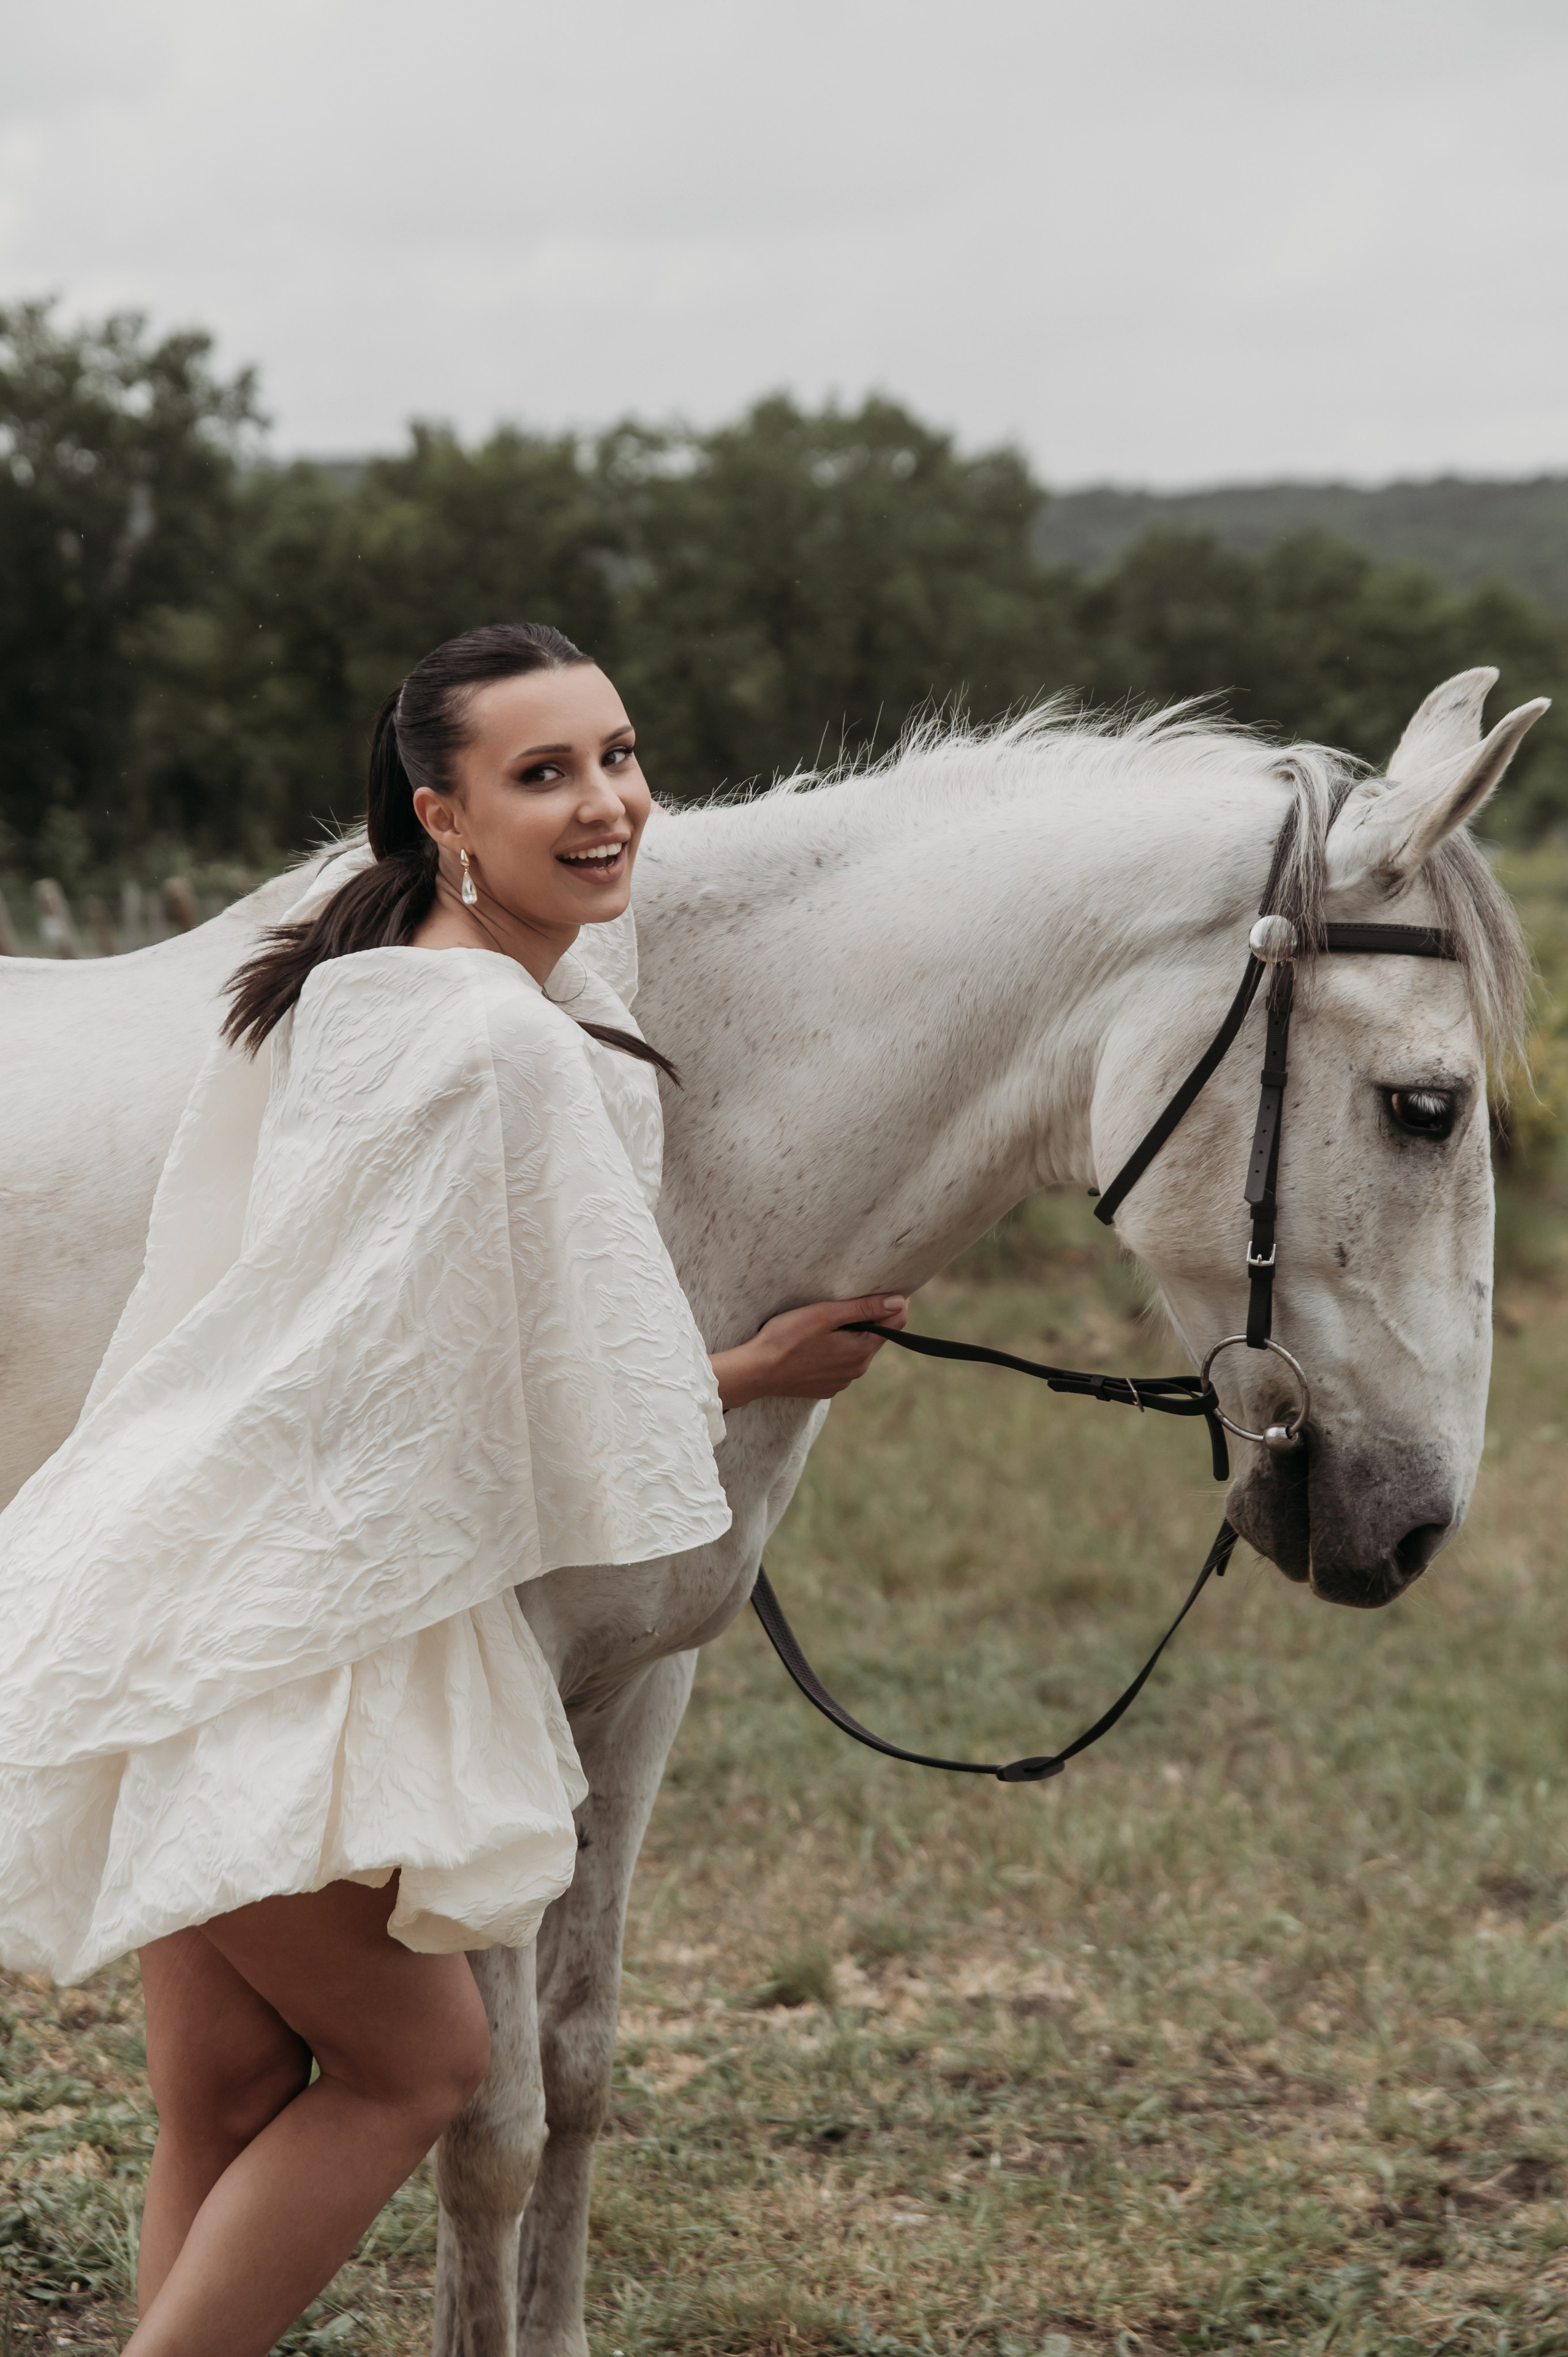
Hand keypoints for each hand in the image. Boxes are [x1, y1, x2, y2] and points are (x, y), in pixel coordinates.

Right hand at [711, 1295, 909, 1410]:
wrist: (756, 1372)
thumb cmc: (786, 1337)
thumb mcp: (825, 1315)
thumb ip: (864, 1308)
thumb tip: (900, 1302)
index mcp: (861, 1351)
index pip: (895, 1324)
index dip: (890, 1304)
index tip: (876, 1290)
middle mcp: (857, 1371)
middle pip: (874, 1336)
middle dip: (865, 1319)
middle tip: (839, 1306)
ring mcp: (841, 1382)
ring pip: (856, 1351)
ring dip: (848, 1336)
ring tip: (821, 1326)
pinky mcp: (826, 1388)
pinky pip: (840, 1365)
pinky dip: (833, 1352)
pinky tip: (812, 1345)